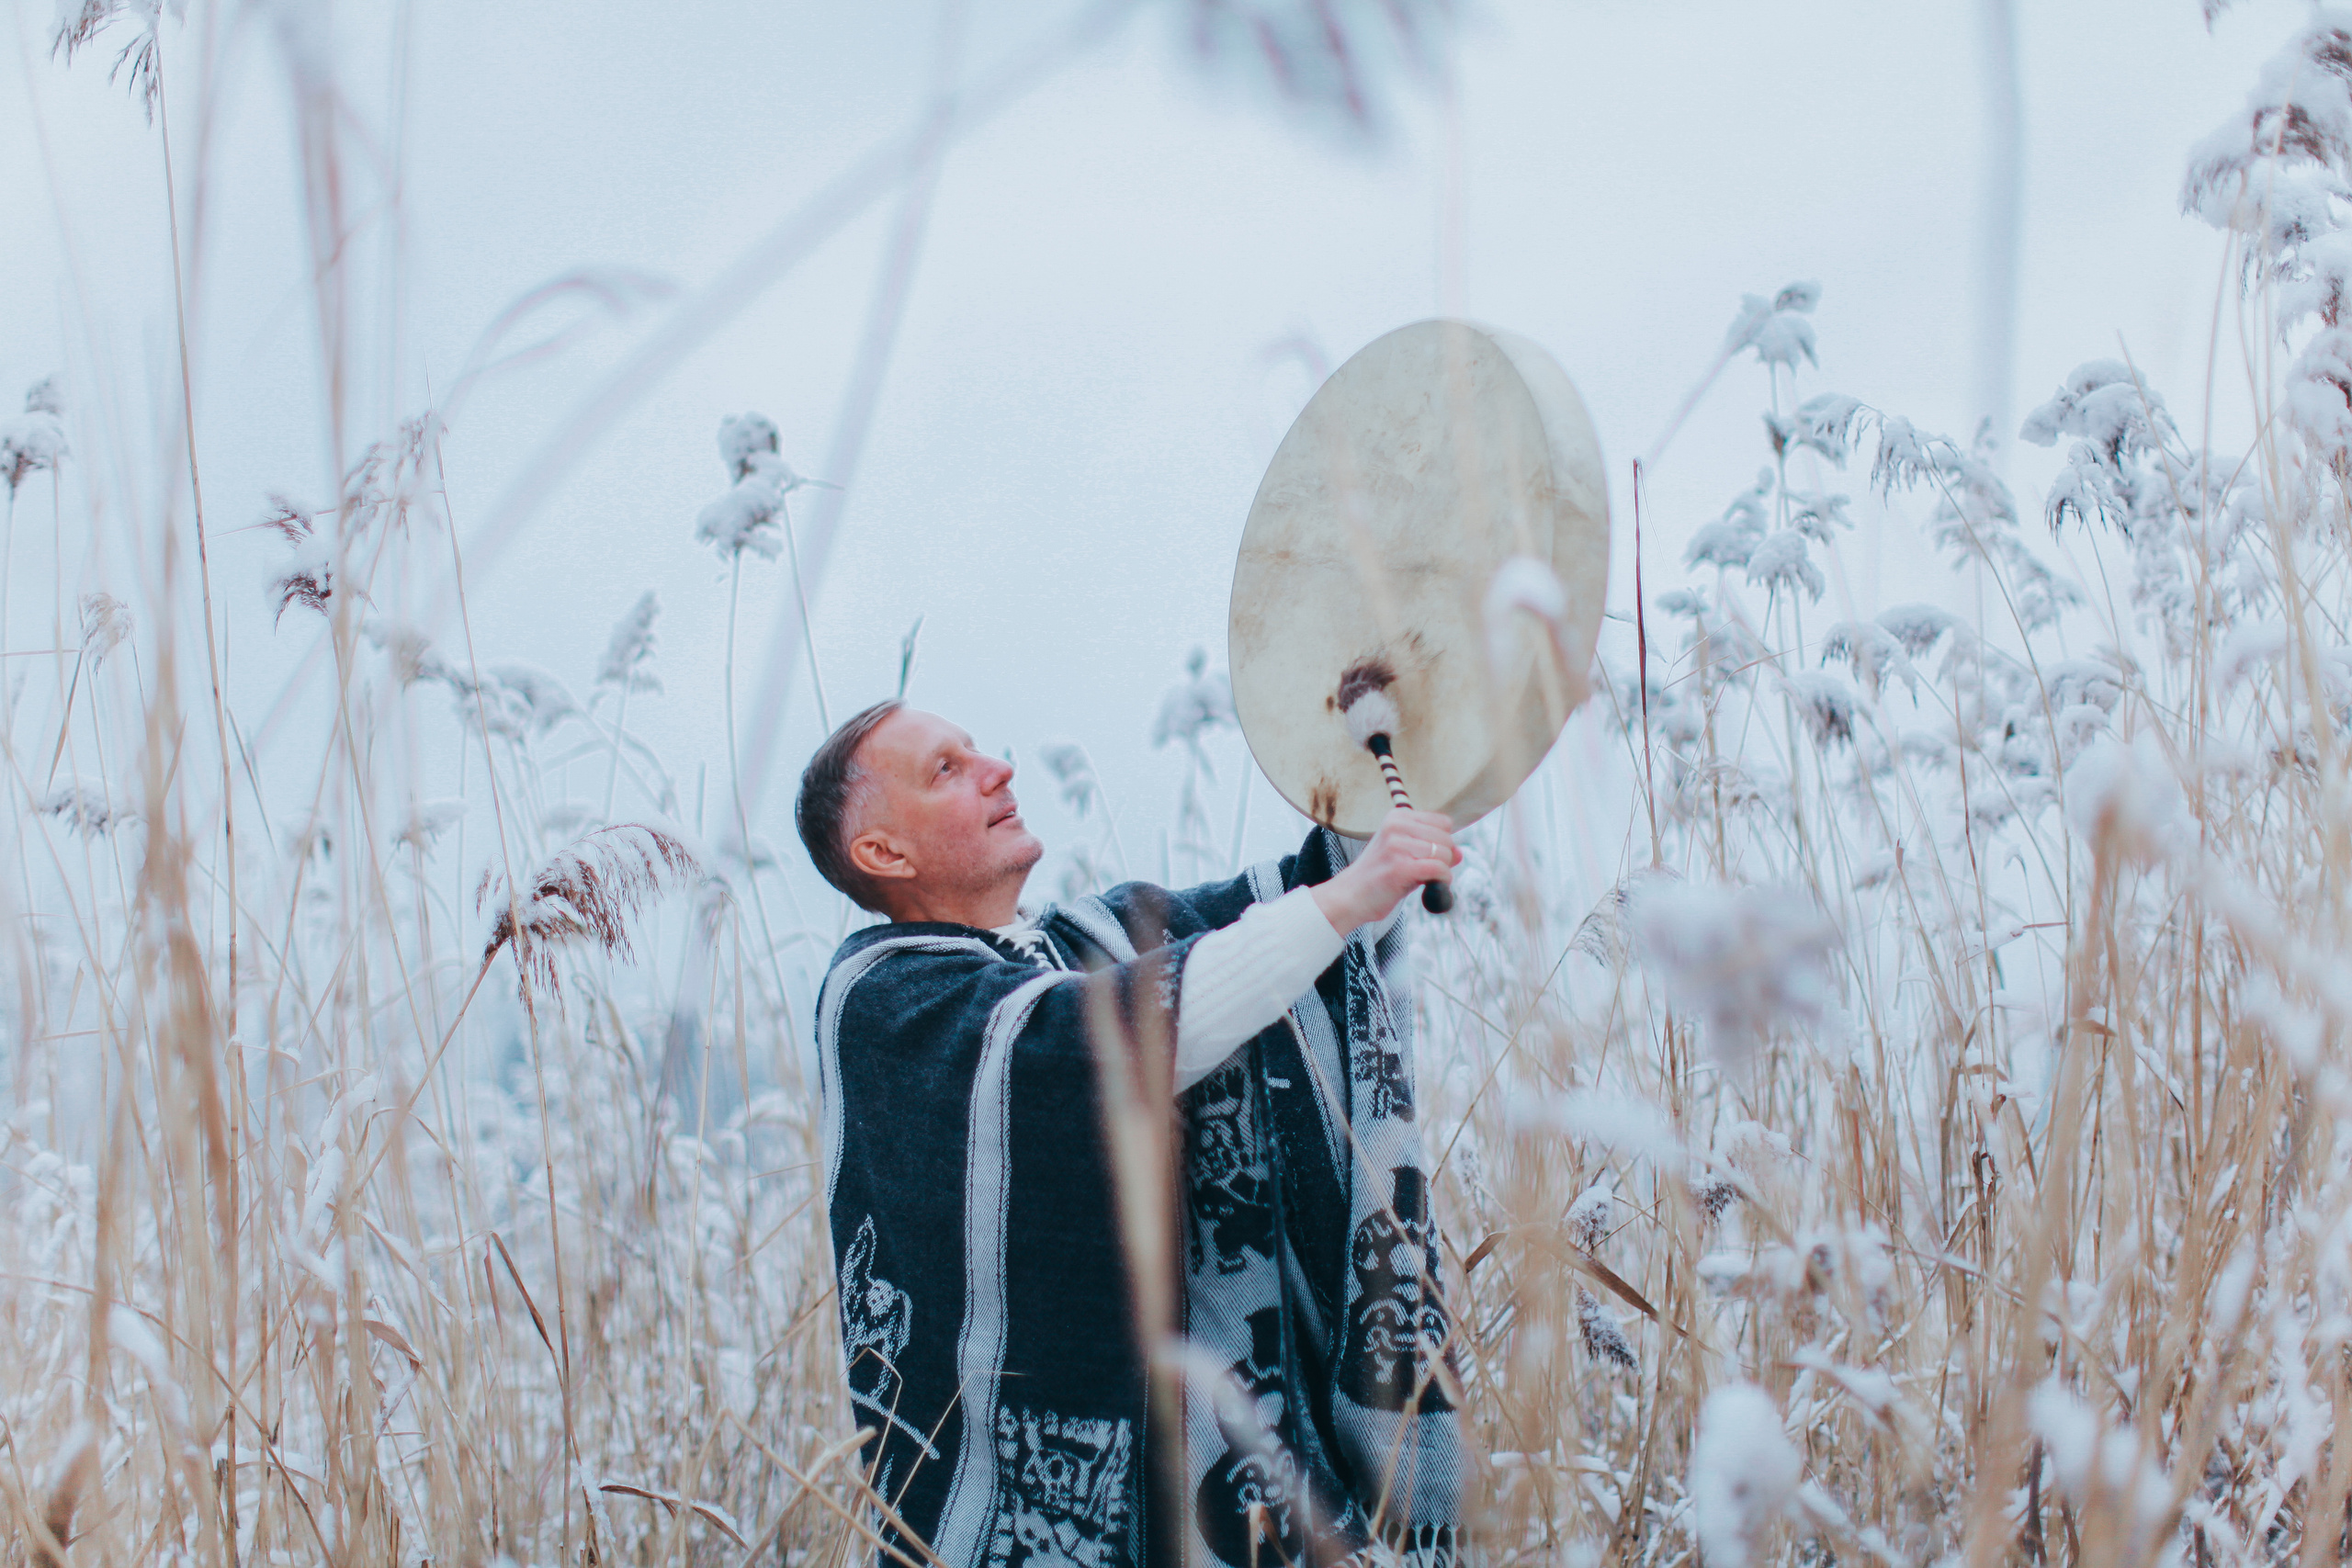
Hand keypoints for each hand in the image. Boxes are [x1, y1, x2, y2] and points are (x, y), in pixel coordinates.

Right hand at [1312, 810, 1460, 934]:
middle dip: (1445, 857)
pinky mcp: (1400, 867)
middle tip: (1428, 872)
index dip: (1443, 841)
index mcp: (1397, 817)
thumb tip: (1460, 853)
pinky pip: (1438, 868)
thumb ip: (1432, 851)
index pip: (1442, 822)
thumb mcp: (1406, 856)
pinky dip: (1442, 880)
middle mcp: (1396, 826)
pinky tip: (1431, 887)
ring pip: (1443, 853)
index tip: (1430, 857)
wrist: (1350, 897)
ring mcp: (1397, 846)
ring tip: (1427, 880)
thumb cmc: (1379, 876)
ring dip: (1443, 870)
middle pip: (1445, 837)